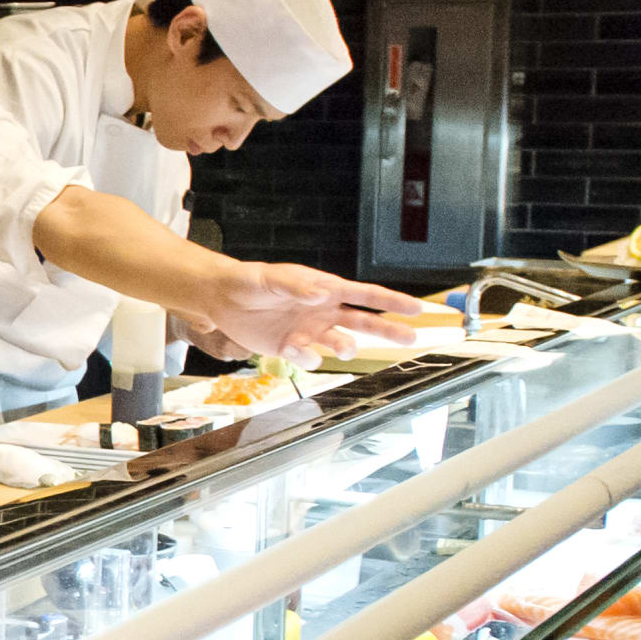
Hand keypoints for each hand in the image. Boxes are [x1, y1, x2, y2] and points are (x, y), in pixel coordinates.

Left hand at [173, 261, 443, 364]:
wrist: (223, 300)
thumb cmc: (250, 282)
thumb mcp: (271, 279)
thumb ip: (296, 287)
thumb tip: (321, 293)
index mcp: (326, 290)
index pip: (366, 295)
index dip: (392, 301)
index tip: (417, 309)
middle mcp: (324, 312)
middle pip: (365, 324)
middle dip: (389, 331)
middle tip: (411, 338)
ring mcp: (310, 331)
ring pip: (340, 345)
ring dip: (341, 348)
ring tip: (336, 346)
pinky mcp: (292, 349)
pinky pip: (310, 360)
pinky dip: (304, 357)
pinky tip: (288, 346)